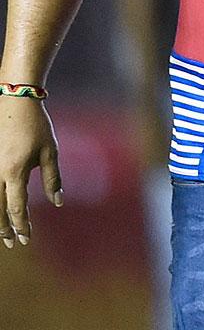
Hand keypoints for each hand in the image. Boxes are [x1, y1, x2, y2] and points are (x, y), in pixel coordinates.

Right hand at [0, 97, 61, 247]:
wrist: (14, 103)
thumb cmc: (36, 126)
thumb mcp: (50, 151)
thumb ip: (52, 178)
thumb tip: (57, 202)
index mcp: (14, 172)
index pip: (17, 207)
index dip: (21, 225)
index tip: (26, 239)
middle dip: (3, 228)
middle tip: (11, 243)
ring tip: (2, 232)